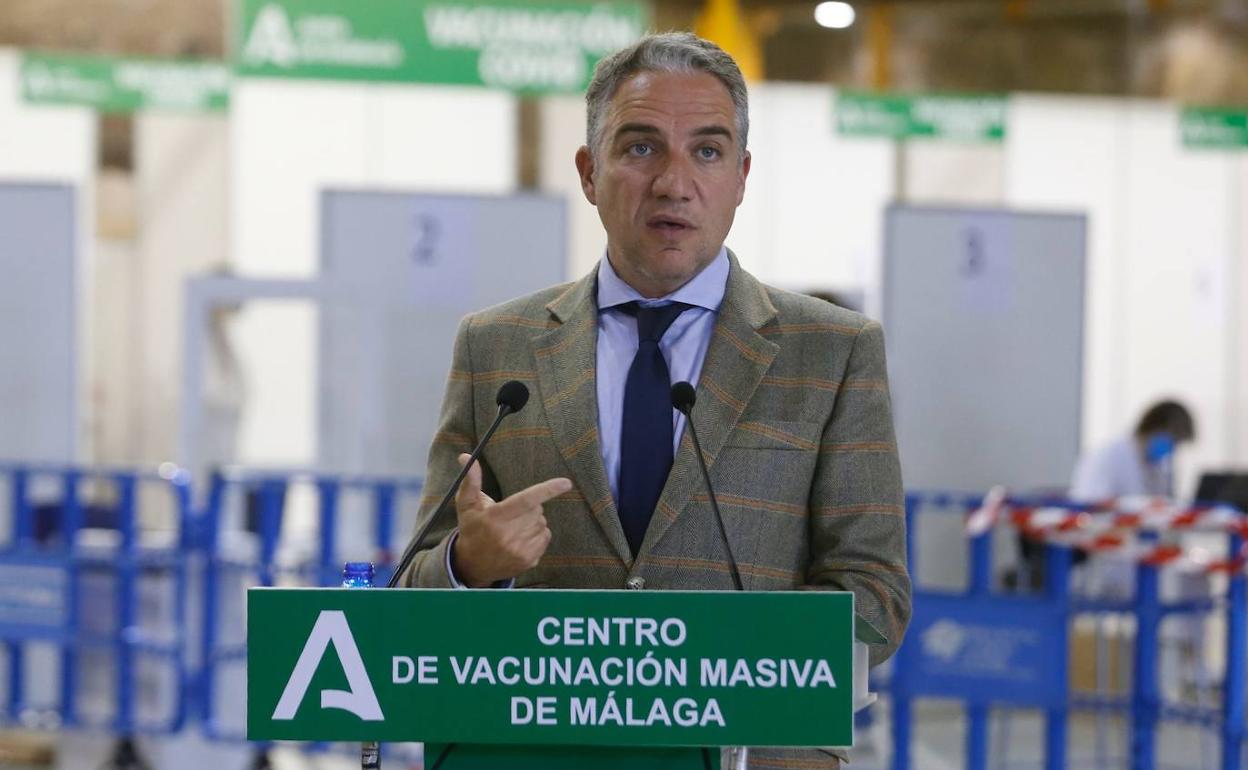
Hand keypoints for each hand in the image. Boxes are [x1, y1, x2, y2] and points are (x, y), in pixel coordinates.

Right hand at [450, 453, 570, 586]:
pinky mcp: (529, 560)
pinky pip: (545, 536)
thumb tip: (466, 457)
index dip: (547, 490)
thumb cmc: (472, 529)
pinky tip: (521, 538)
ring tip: (513, 528)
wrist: (473, 565)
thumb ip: (471, 481)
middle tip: (511, 514)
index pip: (526, 500)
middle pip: (536, 510)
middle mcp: (509, 536)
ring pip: (542, 523)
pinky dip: (537, 533)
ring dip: (532, 521)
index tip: (566, 482)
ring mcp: (520, 550)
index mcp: (495, 519)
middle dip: (528, 507)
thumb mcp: (466, 505)